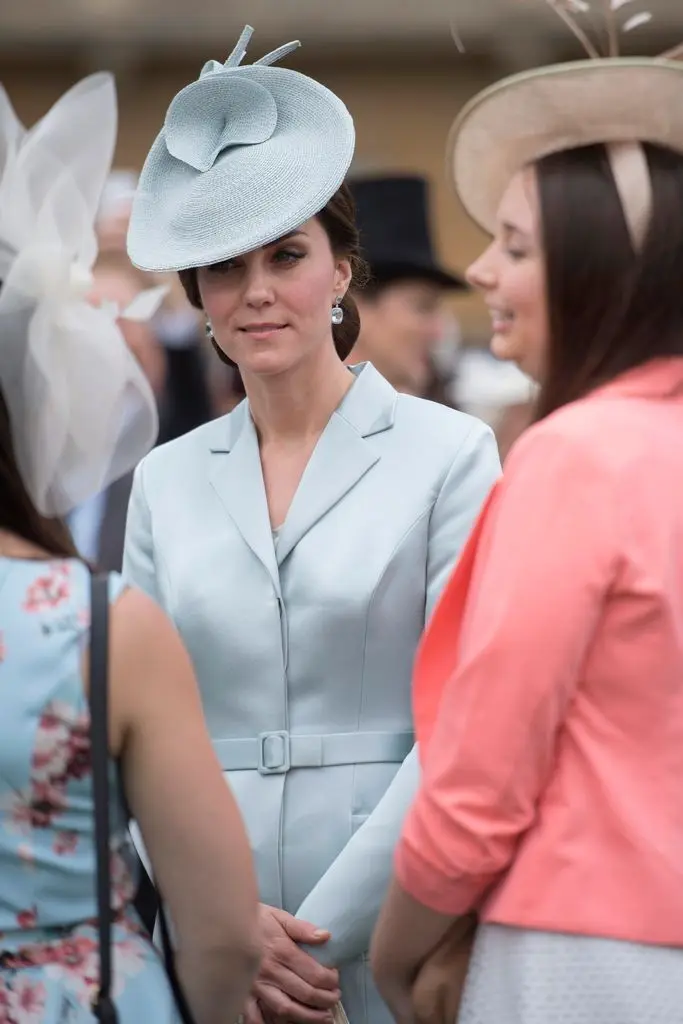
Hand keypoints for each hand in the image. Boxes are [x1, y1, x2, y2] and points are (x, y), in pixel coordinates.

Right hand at [248, 904, 340, 1023]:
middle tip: (335, 998)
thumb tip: (325, 936)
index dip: (330, 980)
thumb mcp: (280, 916)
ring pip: (285, 1008)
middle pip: (304, 993)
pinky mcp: (243, 993)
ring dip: (307, 1016)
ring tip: (322, 1017)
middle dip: (324, 999)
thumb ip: (303, 928)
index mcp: (282, 950)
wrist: (226, 922)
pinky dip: (267, 1023)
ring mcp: (256, 985)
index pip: (314, 973)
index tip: (336, 979)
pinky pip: (255, 1016)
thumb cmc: (254, 919)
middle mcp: (270, 971)